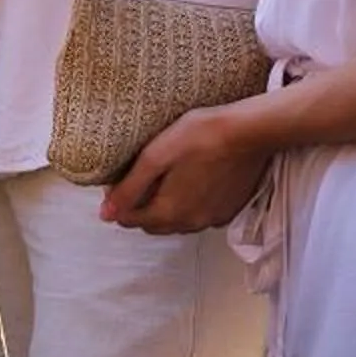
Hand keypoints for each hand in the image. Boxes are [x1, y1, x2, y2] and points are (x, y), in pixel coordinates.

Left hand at [99, 101, 277, 233]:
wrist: (249, 132)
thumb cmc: (200, 136)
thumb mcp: (156, 156)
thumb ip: (130, 188)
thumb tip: (106, 214)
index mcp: (169, 213)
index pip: (129, 220)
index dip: (119, 201)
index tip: (119, 180)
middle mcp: (191, 224)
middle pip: (153, 224)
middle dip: (140, 207)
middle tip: (138, 179)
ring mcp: (214, 219)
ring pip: (177, 222)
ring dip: (165, 208)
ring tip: (164, 180)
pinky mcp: (230, 210)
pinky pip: (200, 215)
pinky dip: (190, 205)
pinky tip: (192, 182)